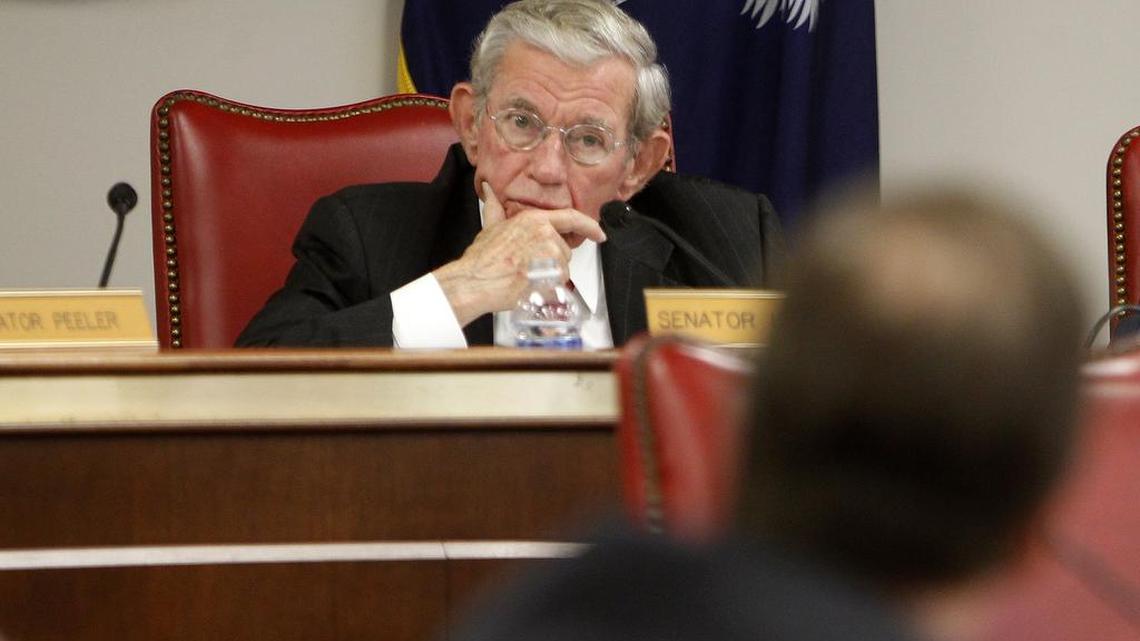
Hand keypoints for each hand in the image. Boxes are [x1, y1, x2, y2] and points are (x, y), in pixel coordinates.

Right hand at [433, 182, 605, 325]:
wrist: (475, 282)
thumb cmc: (482, 259)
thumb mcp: (490, 226)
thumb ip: (495, 207)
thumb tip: (489, 190)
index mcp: (534, 220)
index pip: (572, 218)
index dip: (589, 226)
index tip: (599, 233)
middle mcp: (546, 235)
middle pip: (565, 250)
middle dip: (553, 260)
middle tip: (529, 265)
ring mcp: (549, 256)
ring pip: (563, 269)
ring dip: (549, 275)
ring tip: (526, 275)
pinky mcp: (550, 277)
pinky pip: (558, 284)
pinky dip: (548, 288)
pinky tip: (530, 286)